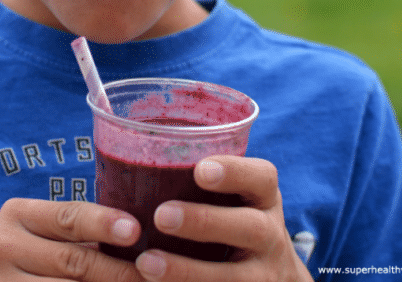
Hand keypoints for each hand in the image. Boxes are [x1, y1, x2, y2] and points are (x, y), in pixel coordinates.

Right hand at [0, 197, 143, 280]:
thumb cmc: (29, 255)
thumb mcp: (41, 233)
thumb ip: (75, 232)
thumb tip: (137, 232)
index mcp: (17, 215)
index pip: (68, 216)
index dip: (103, 223)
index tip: (135, 230)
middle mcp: (3, 246)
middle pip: (74, 261)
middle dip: (119, 271)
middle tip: (153, 273)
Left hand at [134, 156, 313, 281]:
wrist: (272, 278)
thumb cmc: (232, 216)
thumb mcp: (234, 195)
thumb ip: (198, 173)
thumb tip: (129, 134)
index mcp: (264, 197)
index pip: (262, 177)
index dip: (234, 171)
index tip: (199, 170)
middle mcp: (270, 235)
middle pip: (249, 227)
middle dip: (205, 221)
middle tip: (161, 216)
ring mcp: (264, 275)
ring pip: (234, 277)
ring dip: (188, 271)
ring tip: (146, 263)